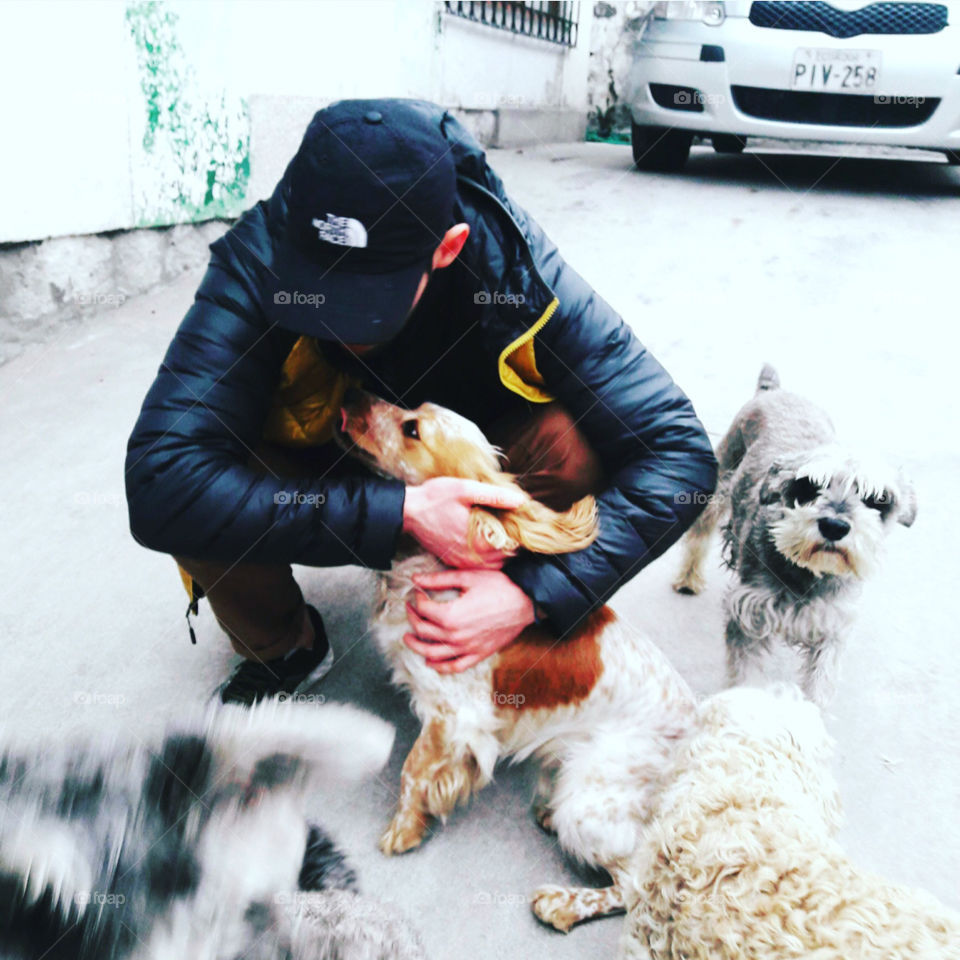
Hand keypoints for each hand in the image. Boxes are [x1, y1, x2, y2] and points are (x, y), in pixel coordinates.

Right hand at [402, 478, 525, 568]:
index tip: (516, 521)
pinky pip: (478, 566)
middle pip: (505, 557)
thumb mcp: (465, 489)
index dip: (518, 533)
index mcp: (477, 541)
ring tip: (498, 532)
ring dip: (499, 552)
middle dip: (510, 544)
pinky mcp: (453, 562)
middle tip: (508, 525)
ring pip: (493, 565)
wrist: (408, 511)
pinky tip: (483, 540)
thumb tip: (520, 500)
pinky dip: (486, 557)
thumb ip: (494, 496)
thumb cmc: (436, 498)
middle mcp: (470, 557)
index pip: (512, 546)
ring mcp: (461, 562)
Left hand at [404, 569, 535, 672]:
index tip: (418, 591)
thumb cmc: (499, 586)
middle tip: (410, 609)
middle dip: (412, 618)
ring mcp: (467, 648)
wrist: (525, 601)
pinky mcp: (478, 654)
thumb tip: (416, 578)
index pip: (423, 609)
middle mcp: (456, 636)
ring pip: (432, 654)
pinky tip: (431, 662)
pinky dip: (439, 667)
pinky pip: (454, 666)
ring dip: (416, 646)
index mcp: (451, 616)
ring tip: (408, 638)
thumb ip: (438, 580)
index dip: (417, 598)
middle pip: (423, 631)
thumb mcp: (467, 577)